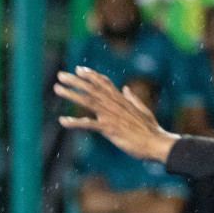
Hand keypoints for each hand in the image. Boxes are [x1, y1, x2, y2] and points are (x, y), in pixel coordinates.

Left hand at [56, 66, 176, 163]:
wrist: (155, 143)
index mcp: (121, 100)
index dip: (91, 75)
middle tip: (61, 75)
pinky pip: (88, 125)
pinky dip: (75, 122)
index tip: (79, 69)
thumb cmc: (151, 129)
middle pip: (92, 89)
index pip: (104, 83)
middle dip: (76, 80)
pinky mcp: (109, 129)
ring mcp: (110, 116)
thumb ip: (133, 98)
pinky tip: (62, 121)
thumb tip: (126, 89)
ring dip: (71, 94)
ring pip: (87, 101)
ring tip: (57, 88)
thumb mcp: (143, 110)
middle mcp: (114, 105)